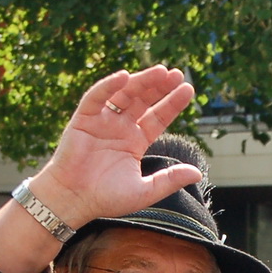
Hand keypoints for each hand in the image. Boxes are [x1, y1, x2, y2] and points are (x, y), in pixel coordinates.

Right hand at [27, 66, 203, 229]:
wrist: (74, 200)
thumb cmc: (106, 198)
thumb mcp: (145, 191)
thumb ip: (169, 180)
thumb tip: (198, 173)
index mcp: (135, 141)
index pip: (158, 117)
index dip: (172, 103)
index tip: (187, 89)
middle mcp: (120, 127)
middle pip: (143, 100)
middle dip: (159, 86)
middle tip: (177, 74)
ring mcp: (102, 121)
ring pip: (124, 94)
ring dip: (141, 81)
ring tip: (160, 72)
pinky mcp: (83, 119)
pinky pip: (97, 97)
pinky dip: (108, 86)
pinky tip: (124, 77)